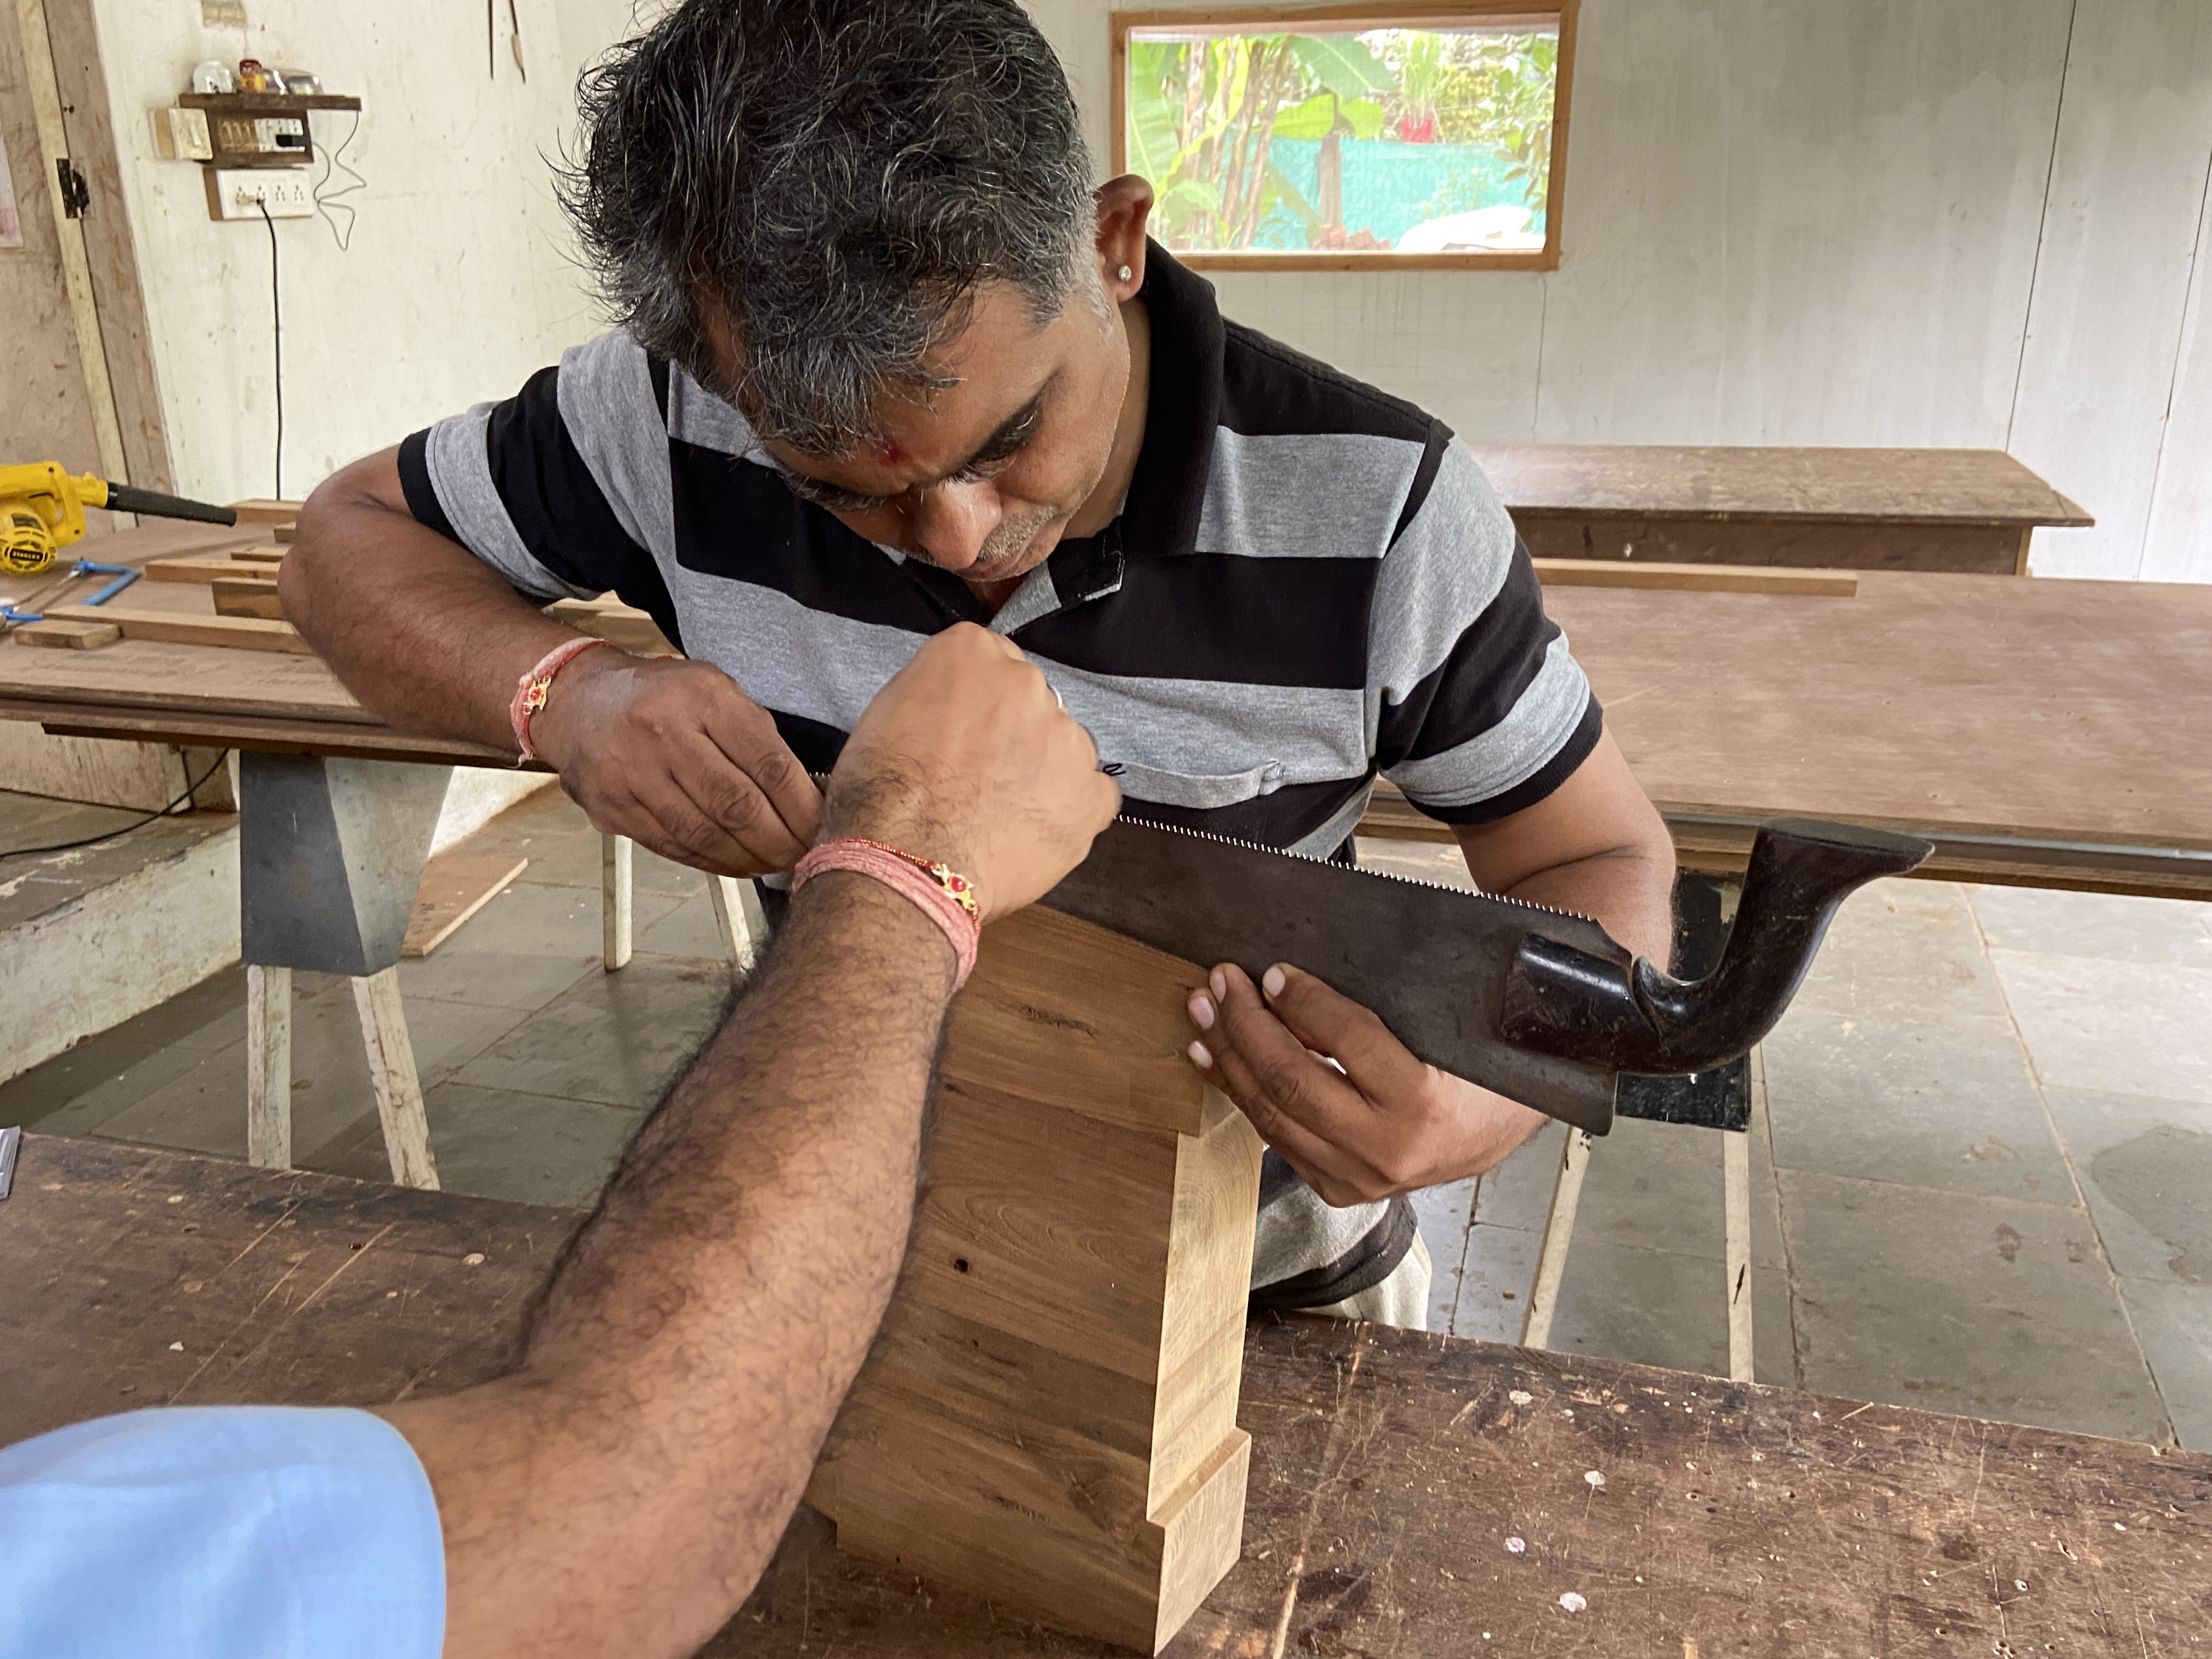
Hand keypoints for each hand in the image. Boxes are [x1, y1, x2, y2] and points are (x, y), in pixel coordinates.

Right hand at [530, 651, 822, 876]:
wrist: (578, 703)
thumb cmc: (660, 697)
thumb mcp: (714, 690)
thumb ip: (756, 735)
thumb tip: (805, 795)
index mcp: (701, 696)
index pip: (767, 762)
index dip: (802, 806)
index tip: (823, 827)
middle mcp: (662, 733)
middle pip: (737, 806)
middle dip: (780, 841)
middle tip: (805, 856)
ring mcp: (631, 773)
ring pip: (704, 834)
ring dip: (748, 859)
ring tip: (775, 864)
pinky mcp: (612, 807)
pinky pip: (673, 846)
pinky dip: (712, 861)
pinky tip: (736, 863)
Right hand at [824, 623, 1118, 920]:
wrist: (908, 860)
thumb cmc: (883, 796)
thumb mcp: (884, 713)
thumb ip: (931, 693)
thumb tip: (948, 707)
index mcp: (971, 654)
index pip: (989, 660)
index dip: (975, 702)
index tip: (965, 729)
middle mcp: (1026, 684)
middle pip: (1030, 701)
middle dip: (1011, 734)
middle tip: (978, 778)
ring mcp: (1065, 738)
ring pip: (1064, 746)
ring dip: (1042, 771)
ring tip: (1000, 812)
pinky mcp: (1090, 793)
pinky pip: (1095, 794)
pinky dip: (1073, 810)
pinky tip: (1035, 829)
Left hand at [1186, 962, 1545, 1204]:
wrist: (1487, 1135)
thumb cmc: (1470, 1073)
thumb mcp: (1440, 1029)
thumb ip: (1375, 1011)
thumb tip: (1292, 986)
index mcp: (1425, 1102)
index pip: (1350, 1041)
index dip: (1305, 1002)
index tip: (1275, 971)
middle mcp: (1388, 1149)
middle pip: (1295, 1081)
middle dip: (1248, 1025)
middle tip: (1223, 981)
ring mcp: (1358, 1177)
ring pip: (1273, 1114)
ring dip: (1231, 1056)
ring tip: (1205, 1012)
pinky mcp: (1336, 1189)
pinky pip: (1275, 1136)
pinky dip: (1241, 1092)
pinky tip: (1217, 1058)